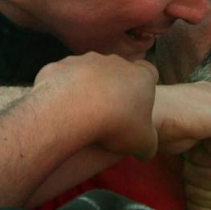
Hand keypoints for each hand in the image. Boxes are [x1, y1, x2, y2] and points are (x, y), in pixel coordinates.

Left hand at [33, 54, 158, 159]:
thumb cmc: (116, 124)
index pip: (149, 72)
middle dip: (114, 87)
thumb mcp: (143, 143)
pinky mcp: (61, 66)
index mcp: (140, 76)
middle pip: (118, 71)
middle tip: (109, 113)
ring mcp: (86, 60)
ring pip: (89, 72)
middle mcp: (115, 62)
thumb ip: (148, 142)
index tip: (137, 103)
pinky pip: (64, 77)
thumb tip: (146, 148)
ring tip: (82, 113)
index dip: (144, 86)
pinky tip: (61, 108)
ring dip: (87, 87)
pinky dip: (63, 90)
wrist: (73, 109)